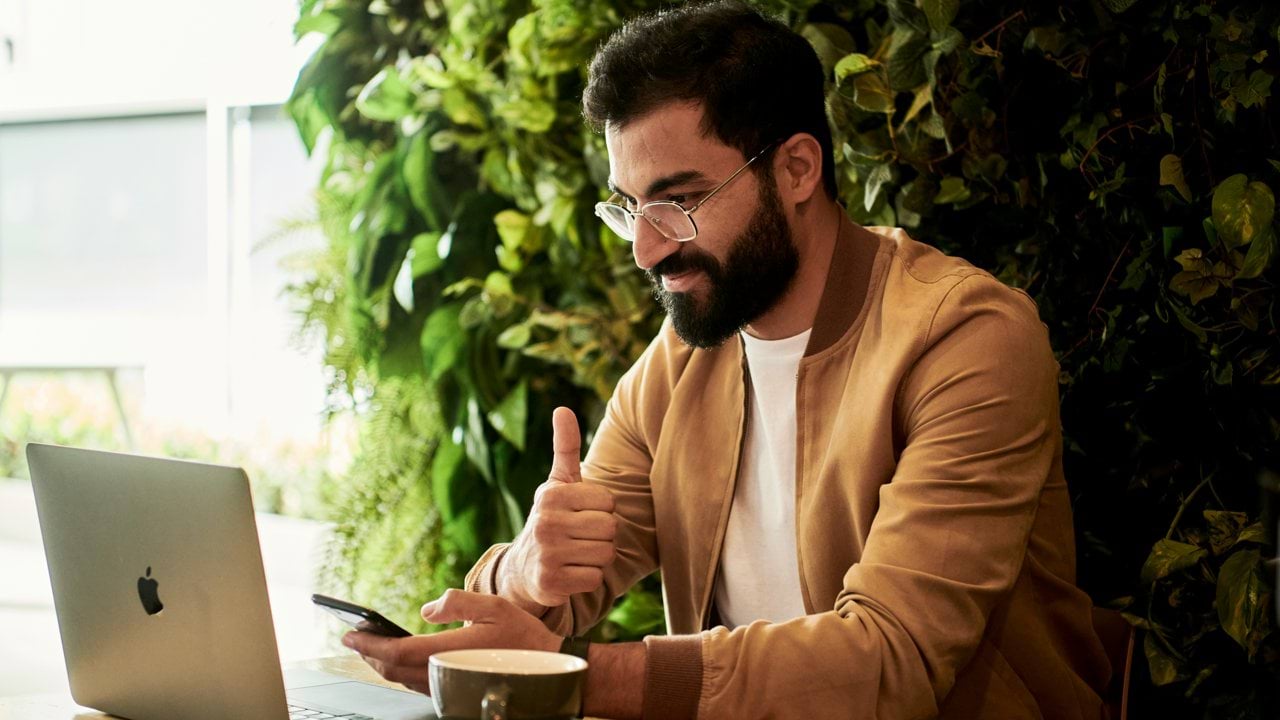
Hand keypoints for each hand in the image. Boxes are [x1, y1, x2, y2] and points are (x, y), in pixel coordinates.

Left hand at [342, 589, 561, 694]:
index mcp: (449, 652)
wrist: (547, 670)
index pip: (396, 652)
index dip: (369, 644)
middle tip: (353, 637)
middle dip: (370, 654)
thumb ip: (457, 602)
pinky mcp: (454, 691)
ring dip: (383, 664)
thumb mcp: (493, 605)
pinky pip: (417, 684)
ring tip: (371, 646)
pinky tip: (399, 660)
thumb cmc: (523, 636)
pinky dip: (401, 672)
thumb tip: (426, 609)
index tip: (349, 633)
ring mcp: (448, 686)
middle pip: (393, 670)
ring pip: (403, 680)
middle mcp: (444, 674)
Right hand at [501, 407, 616, 611]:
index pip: (608, 501)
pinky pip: (595, 579)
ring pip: (605, 554)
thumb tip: (563, 408)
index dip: (602, 510)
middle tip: (580, 537)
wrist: (523, 568)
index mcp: (551, 495)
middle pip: (610, 528)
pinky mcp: (550, 582)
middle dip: (602, 535)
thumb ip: (566, 447)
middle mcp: (545, 522)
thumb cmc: (552, 519)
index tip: (581, 514)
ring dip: (597, 558)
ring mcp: (546, 554)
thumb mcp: (557, 483)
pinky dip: (587, 579)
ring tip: (576, 554)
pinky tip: (570, 573)